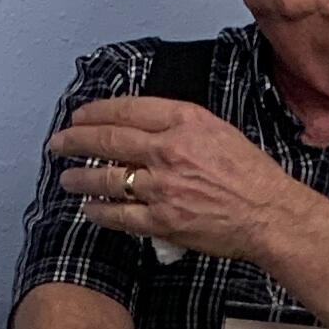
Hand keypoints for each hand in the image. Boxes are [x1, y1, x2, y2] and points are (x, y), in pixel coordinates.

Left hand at [50, 97, 298, 260]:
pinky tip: (89, 208)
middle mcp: (169, 150)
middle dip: (76, 140)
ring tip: (67, 179)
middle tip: (58, 143)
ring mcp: (163, 186)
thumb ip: (181, 127)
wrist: (270, 214)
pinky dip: (100, 211)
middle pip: (108, 139)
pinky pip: (119, 214)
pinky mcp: (162, 219)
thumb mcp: (219, 132)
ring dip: (81, 178)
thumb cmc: (252, 176)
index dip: (96, 112)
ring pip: (107, 177)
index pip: (127, 109)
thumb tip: (145, 131)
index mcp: (185, 121)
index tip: (80, 115)